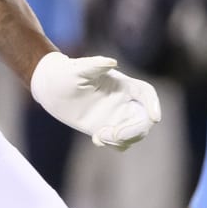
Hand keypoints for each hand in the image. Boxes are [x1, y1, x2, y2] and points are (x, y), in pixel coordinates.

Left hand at [28, 51, 160, 149]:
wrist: (51, 87)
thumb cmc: (65, 73)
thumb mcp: (77, 68)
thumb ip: (94, 65)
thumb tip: (111, 63)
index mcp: (122, 85)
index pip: (146, 93)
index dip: (153, 104)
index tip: (155, 118)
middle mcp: (123, 101)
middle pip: (143, 119)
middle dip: (135, 130)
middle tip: (114, 135)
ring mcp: (115, 116)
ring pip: (133, 134)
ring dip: (122, 140)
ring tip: (100, 136)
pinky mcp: (105, 129)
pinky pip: (119, 143)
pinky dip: (112, 145)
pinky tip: (96, 139)